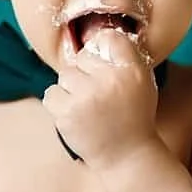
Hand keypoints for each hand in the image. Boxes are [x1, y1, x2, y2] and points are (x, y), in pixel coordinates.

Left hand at [41, 28, 158, 168]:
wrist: (127, 157)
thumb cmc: (132, 116)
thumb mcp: (140, 81)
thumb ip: (123, 55)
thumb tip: (96, 34)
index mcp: (131, 69)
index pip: (108, 38)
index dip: (104, 52)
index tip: (107, 70)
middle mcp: (110, 79)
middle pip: (82, 57)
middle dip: (86, 74)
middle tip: (101, 98)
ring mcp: (87, 96)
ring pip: (65, 76)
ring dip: (72, 91)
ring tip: (90, 110)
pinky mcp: (68, 113)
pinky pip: (51, 94)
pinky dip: (59, 105)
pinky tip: (77, 118)